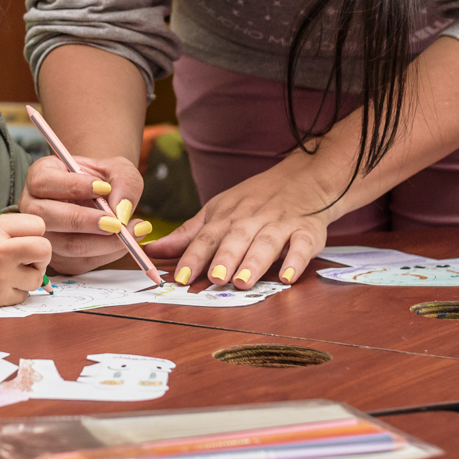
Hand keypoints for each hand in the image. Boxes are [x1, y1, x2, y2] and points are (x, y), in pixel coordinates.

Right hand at [0, 214, 50, 306]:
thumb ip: (9, 225)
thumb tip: (41, 232)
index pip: (38, 225)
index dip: (34, 232)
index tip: (25, 237)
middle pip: (44, 250)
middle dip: (41, 254)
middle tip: (29, 257)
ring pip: (38, 278)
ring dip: (29, 276)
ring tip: (10, 272)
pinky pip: (24, 295)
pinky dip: (16, 291)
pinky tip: (0, 284)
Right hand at [18, 154, 146, 274]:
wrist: (104, 199)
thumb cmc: (105, 180)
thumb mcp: (118, 170)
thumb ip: (123, 182)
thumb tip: (121, 211)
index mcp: (40, 176)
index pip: (44, 182)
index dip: (73, 185)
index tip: (104, 187)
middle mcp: (33, 206)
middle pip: (45, 216)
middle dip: (84, 220)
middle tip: (116, 221)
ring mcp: (43, 236)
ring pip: (65, 244)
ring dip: (101, 242)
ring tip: (128, 231)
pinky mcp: (58, 258)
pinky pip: (81, 261)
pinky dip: (107, 254)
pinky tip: (124, 242)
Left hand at [145, 158, 333, 289]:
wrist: (304, 178)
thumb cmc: (255, 200)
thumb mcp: (217, 211)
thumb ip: (187, 234)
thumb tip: (150, 250)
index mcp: (227, 216)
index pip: (207, 236)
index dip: (193, 255)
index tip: (181, 276)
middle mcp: (252, 219)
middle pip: (236, 238)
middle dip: (224, 257)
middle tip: (215, 278)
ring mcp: (281, 224)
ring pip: (266, 242)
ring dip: (255, 261)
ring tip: (243, 280)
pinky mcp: (308, 231)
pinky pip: (303, 245)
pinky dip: (296, 260)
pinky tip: (288, 276)